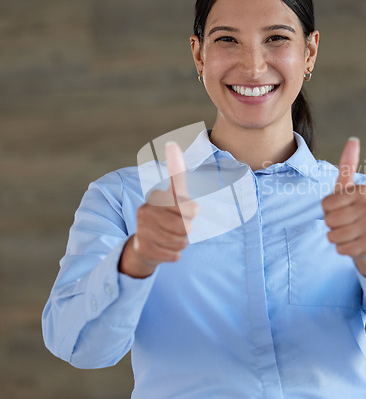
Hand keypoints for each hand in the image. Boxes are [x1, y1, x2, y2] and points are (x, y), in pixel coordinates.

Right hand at [119, 142, 199, 277]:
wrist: (144, 244)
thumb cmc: (164, 215)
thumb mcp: (172, 194)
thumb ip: (176, 172)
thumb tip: (171, 144)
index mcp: (156, 197)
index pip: (185, 204)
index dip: (191, 210)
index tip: (183, 202)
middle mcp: (146, 210)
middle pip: (187, 224)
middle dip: (187, 228)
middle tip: (177, 225)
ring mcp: (143, 230)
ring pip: (182, 240)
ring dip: (182, 241)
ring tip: (170, 236)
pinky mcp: (145, 248)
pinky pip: (175, 254)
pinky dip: (175, 254)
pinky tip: (164, 248)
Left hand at [321, 137, 365, 279]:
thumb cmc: (352, 211)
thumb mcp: (346, 189)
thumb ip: (348, 165)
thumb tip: (353, 139)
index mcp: (363, 190)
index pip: (326, 203)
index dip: (327, 209)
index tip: (340, 208)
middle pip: (329, 219)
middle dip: (331, 225)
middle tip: (345, 223)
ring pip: (333, 235)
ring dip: (336, 237)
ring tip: (348, 233)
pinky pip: (340, 248)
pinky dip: (342, 249)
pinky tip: (353, 245)